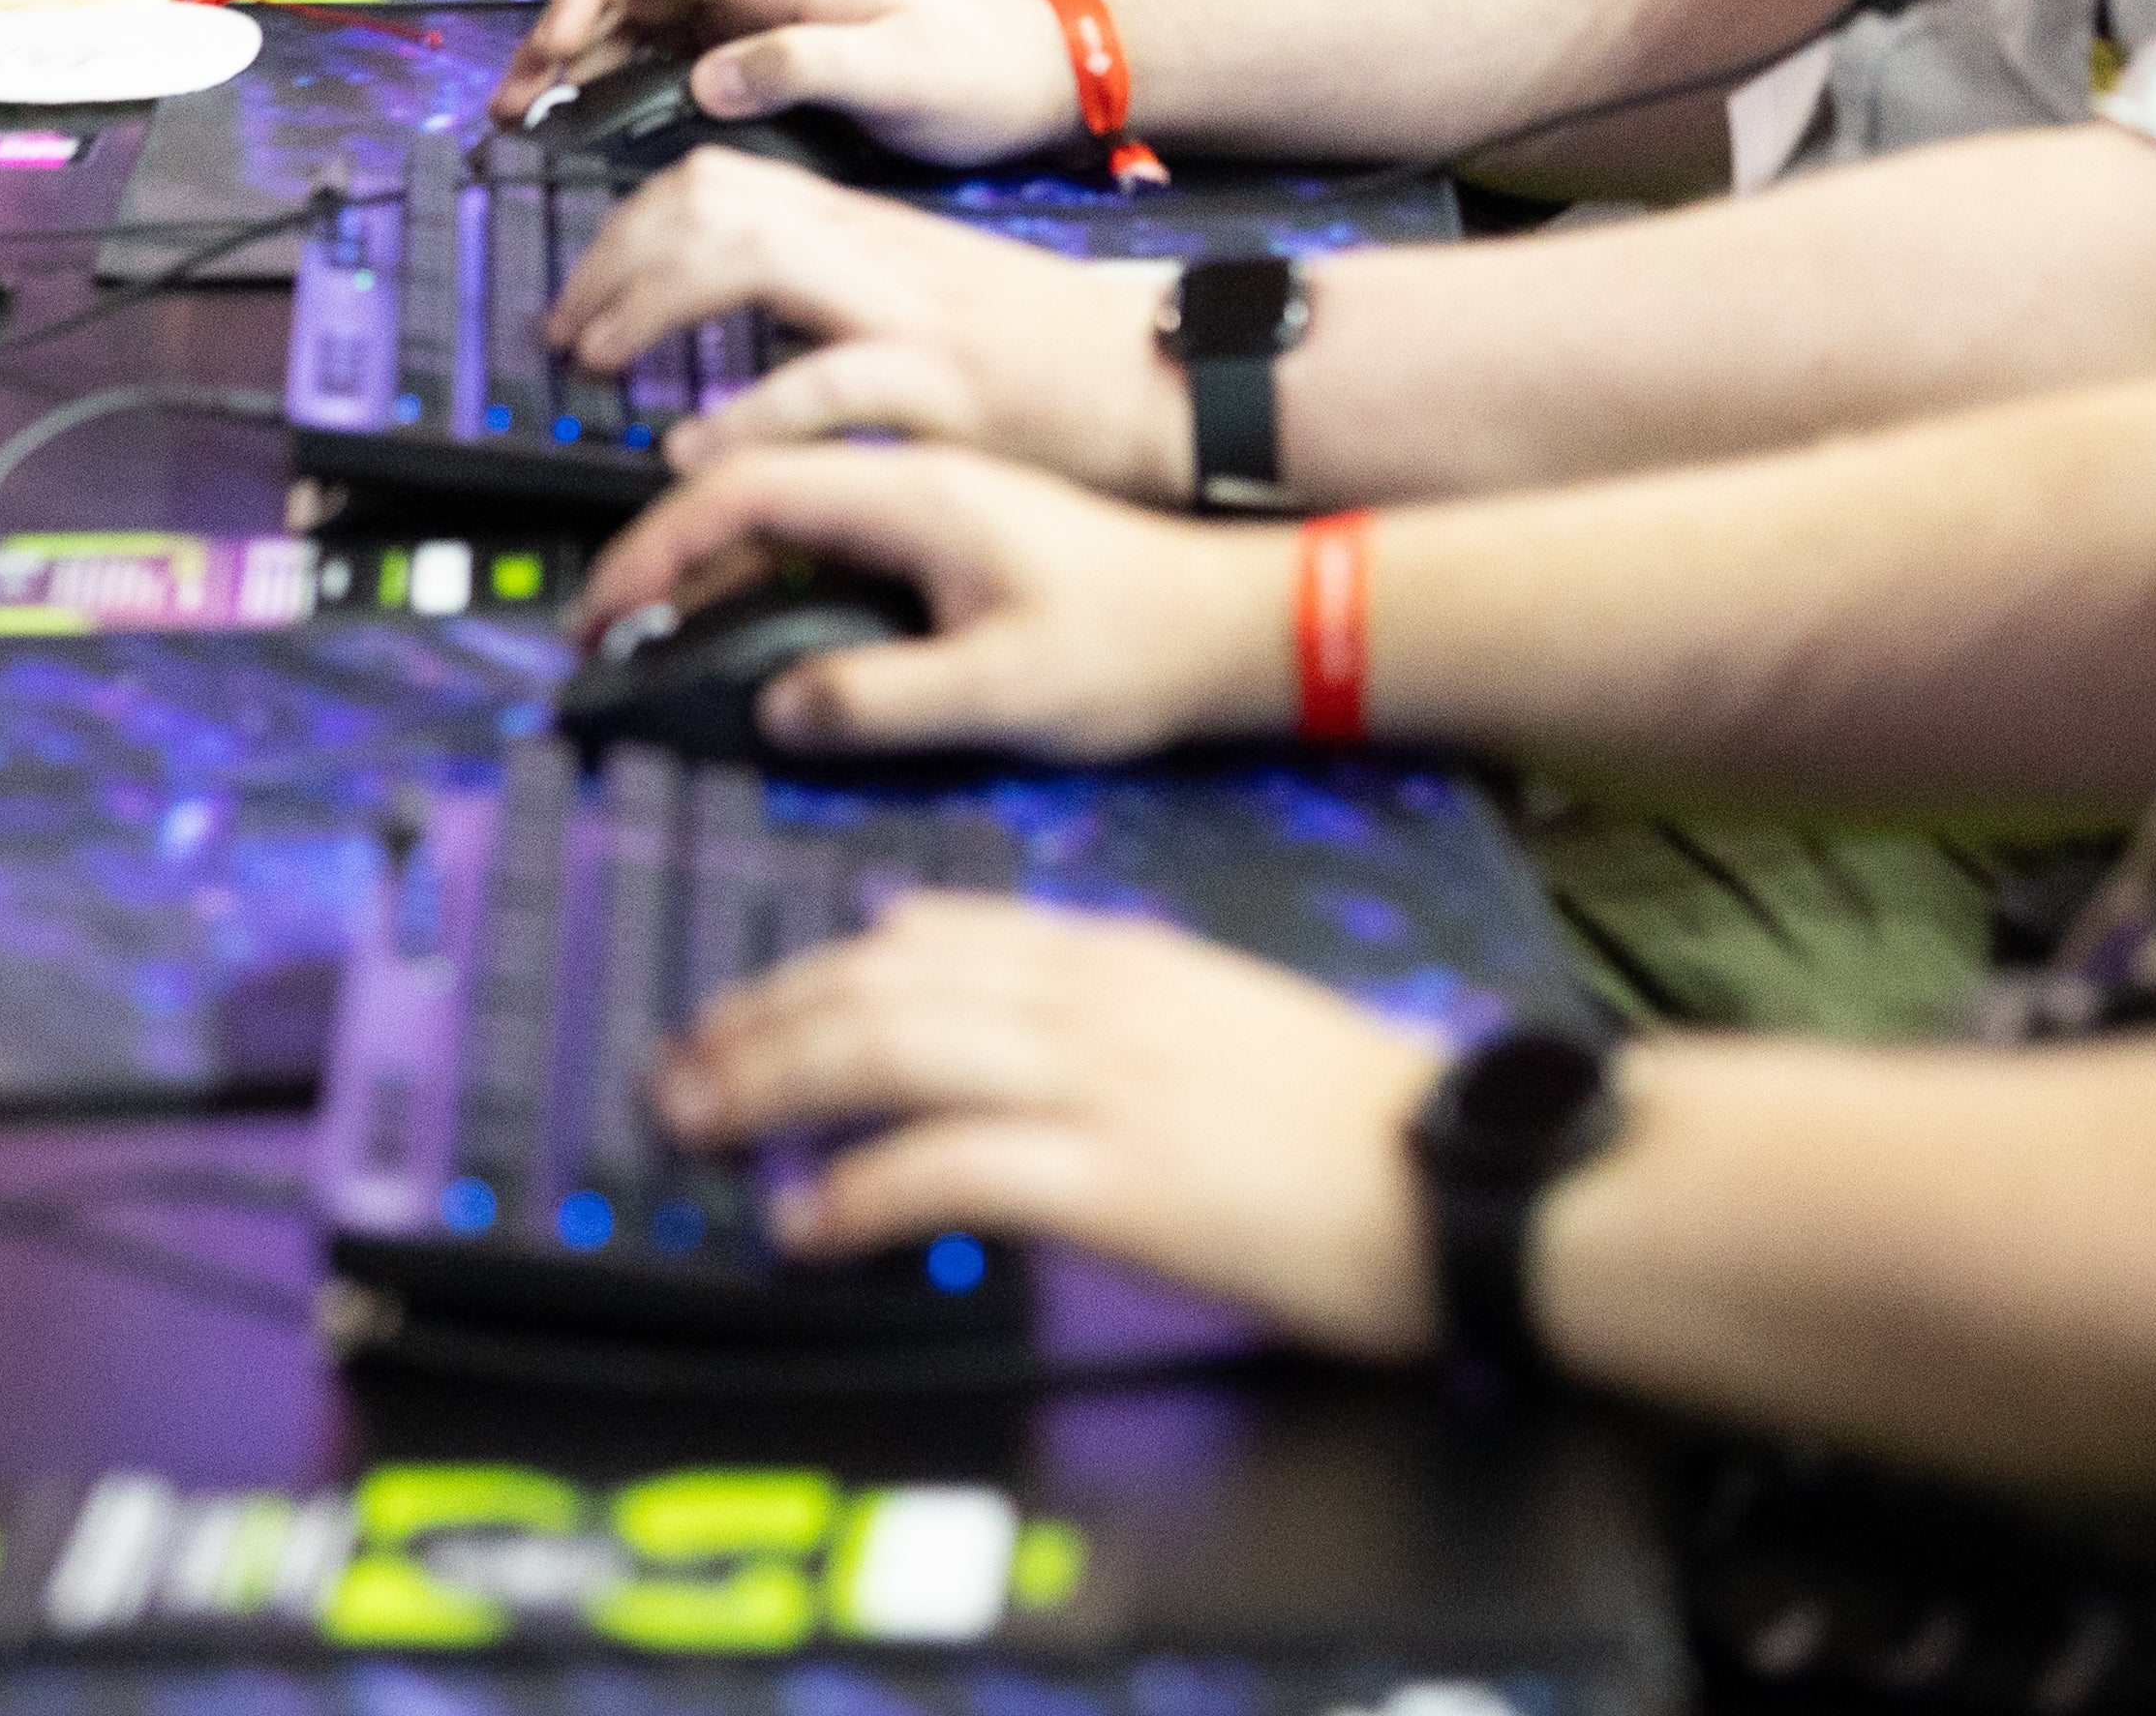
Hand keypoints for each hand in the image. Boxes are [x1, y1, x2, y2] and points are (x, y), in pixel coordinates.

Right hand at [488, 0, 1083, 159]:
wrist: (1043, 81)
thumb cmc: (983, 67)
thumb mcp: (898, 68)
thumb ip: (803, 64)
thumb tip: (708, 78)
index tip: (552, 54)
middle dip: (560, 34)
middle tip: (514, 104)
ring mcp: (760, 23)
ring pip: (642, 26)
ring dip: (581, 64)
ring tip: (534, 120)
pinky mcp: (770, 61)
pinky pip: (674, 63)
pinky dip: (623, 87)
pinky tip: (599, 126)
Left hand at [546, 152, 1187, 499]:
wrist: (1168, 374)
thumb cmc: (1054, 357)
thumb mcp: (930, 297)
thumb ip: (840, 292)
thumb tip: (743, 316)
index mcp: (869, 233)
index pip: (723, 178)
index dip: (630, 222)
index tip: (586, 287)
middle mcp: (879, 253)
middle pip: (716, 198)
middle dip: (615, 255)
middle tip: (568, 330)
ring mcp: (910, 311)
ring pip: (753, 257)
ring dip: (652, 304)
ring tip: (600, 362)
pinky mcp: (948, 384)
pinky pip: (832, 383)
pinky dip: (752, 414)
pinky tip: (697, 449)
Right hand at [578, 437, 1294, 760]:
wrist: (1237, 616)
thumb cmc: (1140, 644)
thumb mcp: (1007, 690)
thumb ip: (883, 700)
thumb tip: (777, 709)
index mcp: (918, 493)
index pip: (748, 490)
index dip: (660, 545)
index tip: (609, 607)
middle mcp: (914, 478)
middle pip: (749, 485)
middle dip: (660, 546)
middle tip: (606, 620)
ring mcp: (928, 497)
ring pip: (783, 501)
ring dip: (706, 544)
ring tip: (652, 612)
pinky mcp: (945, 528)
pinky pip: (825, 526)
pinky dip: (763, 559)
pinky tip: (744, 610)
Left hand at [660, 894, 1449, 1351]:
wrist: (1470, 1168)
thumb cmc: (1360, 1119)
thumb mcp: (1223, 1021)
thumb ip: (1115, 1008)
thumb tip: (1014, 1024)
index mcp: (1122, 958)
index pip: (932, 931)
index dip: (818, 966)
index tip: (751, 1002)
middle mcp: (1096, 1000)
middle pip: (881, 979)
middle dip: (759, 1018)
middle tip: (685, 1068)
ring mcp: (1102, 1082)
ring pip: (888, 1047)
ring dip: (772, 1082)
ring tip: (703, 1122)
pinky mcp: (1118, 1178)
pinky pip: (948, 1169)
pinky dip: (859, 1191)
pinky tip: (807, 1224)